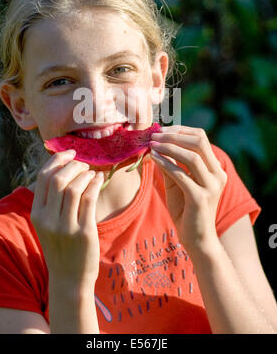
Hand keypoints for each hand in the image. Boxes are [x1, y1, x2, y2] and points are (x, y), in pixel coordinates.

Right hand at [30, 150, 103, 288]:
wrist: (70, 278)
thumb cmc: (61, 246)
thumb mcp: (48, 224)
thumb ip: (52, 200)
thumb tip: (65, 167)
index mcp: (37, 214)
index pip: (43, 177)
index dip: (57, 160)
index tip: (70, 153)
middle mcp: (48, 219)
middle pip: (58, 179)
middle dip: (73, 165)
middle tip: (84, 164)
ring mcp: (65, 227)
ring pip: (74, 187)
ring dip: (85, 174)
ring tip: (92, 173)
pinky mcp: (84, 232)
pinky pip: (89, 198)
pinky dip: (95, 184)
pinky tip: (99, 180)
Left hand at [150, 125, 226, 254]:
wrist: (196, 240)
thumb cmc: (186, 210)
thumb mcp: (177, 182)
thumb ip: (170, 164)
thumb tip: (156, 144)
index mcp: (215, 168)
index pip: (201, 137)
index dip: (180, 130)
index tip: (161, 129)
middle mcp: (217, 174)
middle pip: (199, 142)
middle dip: (174, 135)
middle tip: (154, 135)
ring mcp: (211, 186)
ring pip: (192, 156)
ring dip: (169, 147)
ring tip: (152, 145)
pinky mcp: (200, 198)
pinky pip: (181, 175)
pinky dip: (166, 163)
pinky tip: (153, 158)